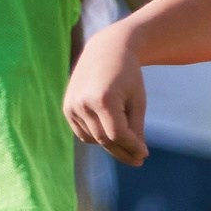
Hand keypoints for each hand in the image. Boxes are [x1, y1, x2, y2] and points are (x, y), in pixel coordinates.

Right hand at [64, 28, 149, 163]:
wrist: (106, 50)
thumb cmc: (128, 75)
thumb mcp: (138, 100)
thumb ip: (136, 128)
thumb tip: (138, 155)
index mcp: (103, 98)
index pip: (117, 134)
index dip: (132, 147)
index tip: (144, 155)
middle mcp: (83, 103)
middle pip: (104, 139)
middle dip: (123, 151)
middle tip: (138, 160)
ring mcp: (72, 106)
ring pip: (93, 139)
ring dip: (111, 145)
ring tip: (127, 143)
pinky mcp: (67, 108)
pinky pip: (83, 133)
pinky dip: (97, 136)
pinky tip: (110, 132)